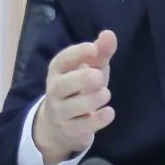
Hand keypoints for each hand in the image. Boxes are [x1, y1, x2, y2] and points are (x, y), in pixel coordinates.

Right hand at [32, 30, 117, 164]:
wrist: (59, 126)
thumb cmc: (79, 89)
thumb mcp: (91, 68)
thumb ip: (100, 52)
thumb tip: (109, 34)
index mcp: (58, 71)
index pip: (62, 60)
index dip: (77, 53)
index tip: (93, 48)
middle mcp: (55, 91)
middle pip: (62, 85)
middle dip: (80, 80)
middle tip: (98, 76)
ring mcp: (61, 112)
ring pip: (72, 107)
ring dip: (91, 100)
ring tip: (105, 93)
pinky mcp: (71, 131)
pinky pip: (82, 126)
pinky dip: (97, 120)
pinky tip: (108, 113)